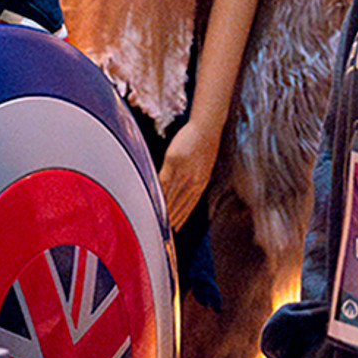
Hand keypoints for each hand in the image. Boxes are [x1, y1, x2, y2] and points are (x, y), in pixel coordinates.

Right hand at [158, 116, 223, 230]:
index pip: (189, 206)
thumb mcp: (204, 165)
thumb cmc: (205, 143)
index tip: (174, 230)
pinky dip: (157, 192)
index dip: (181, 219)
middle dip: (170, 218)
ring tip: (154, 220)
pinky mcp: (173, 162)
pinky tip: (150, 200)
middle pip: (178, 205)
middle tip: (161, 231)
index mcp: (201, 183)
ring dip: (162, 209)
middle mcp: (193, 181)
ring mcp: (183, 172)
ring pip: (170, 195)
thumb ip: (195, 178)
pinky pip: (162, 181)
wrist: (207, 126)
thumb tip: (184, 188)